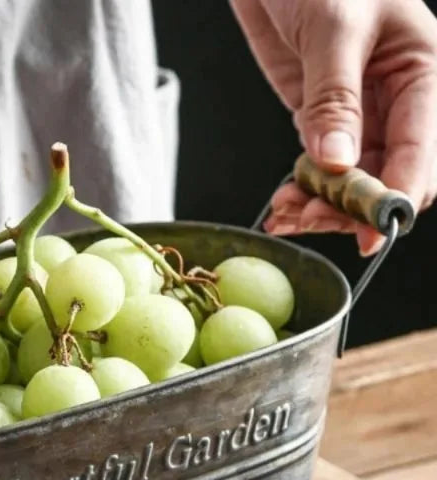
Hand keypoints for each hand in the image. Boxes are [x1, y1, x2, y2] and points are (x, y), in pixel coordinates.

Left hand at [230, 0, 436, 254]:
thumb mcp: (333, 25)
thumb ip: (334, 97)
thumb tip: (336, 162)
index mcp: (421, 71)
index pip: (422, 152)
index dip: (396, 196)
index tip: (369, 229)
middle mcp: (395, 99)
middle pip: (388, 176)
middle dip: (353, 207)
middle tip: (311, 220)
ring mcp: (357, 113)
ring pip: (352, 182)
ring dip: (322, 208)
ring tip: (287, 217)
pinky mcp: (321, 119)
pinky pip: (320, 170)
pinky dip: (302, 192)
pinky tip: (282, 207)